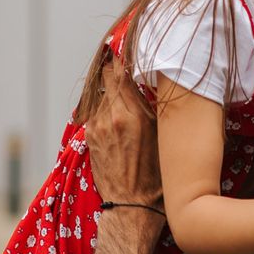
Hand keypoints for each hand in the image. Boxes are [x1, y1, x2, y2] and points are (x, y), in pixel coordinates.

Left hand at [85, 54, 161, 208]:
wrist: (131, 207)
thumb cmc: (157, 176)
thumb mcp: (163, 136)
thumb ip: (154, 107)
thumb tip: (155, 82)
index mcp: (133, 114)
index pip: (122, 71)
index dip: (123, 56)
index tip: (128, 46)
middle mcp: (111, 116)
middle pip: (107, 77)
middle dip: (116, 69)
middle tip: (126, 62)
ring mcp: (97, 126)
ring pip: (101, 94)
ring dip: (110, 89)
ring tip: (124, 88)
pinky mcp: (90, 137)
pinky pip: (96, 110)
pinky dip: (105, 106)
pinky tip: (117, 111)